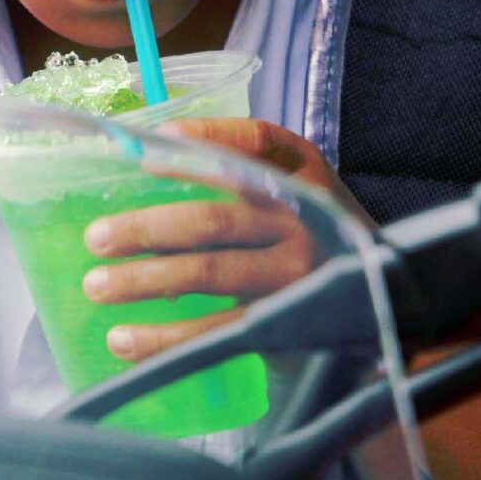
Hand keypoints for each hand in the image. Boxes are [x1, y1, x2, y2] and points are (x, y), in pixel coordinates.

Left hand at [81, 118, 372, 360]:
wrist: (383, 292)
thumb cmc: (317, 228)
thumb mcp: (301, 185)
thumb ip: (245, 168)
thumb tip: (149, 153)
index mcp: (305, 173)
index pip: (254, 141)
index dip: (201, 140)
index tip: (145, 148)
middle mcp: (304, 219)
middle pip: (214, 219)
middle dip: (147, 228)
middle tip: (97, 237)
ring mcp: (295, 273)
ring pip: (208, 274)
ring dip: (144, 281)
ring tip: (97, 285)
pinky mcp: (284, 318)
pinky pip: (215, 330)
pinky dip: (164, 337)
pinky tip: (124, 340)